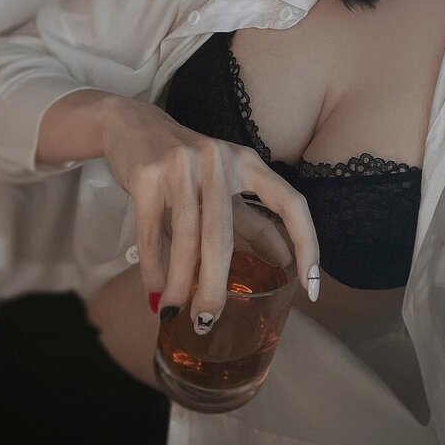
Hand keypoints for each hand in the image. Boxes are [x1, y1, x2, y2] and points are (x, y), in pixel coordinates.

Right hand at [99, 95, 319, 330]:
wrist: (133, 124)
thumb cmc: (190, 165)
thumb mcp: (226, 186)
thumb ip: (252, 220)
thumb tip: (285, 261)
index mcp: (248, 163)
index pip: (290, 202)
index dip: (306, 243)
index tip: (312, 287)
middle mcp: (219, 161)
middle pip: (223, 235)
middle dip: (216, 285)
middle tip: (209, 320)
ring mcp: (182, 166)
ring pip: (185, 239)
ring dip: (179, 283)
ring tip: (173, 314)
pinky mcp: (147, 176)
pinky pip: (151, 233)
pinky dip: (153, 268)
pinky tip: (155, 292)